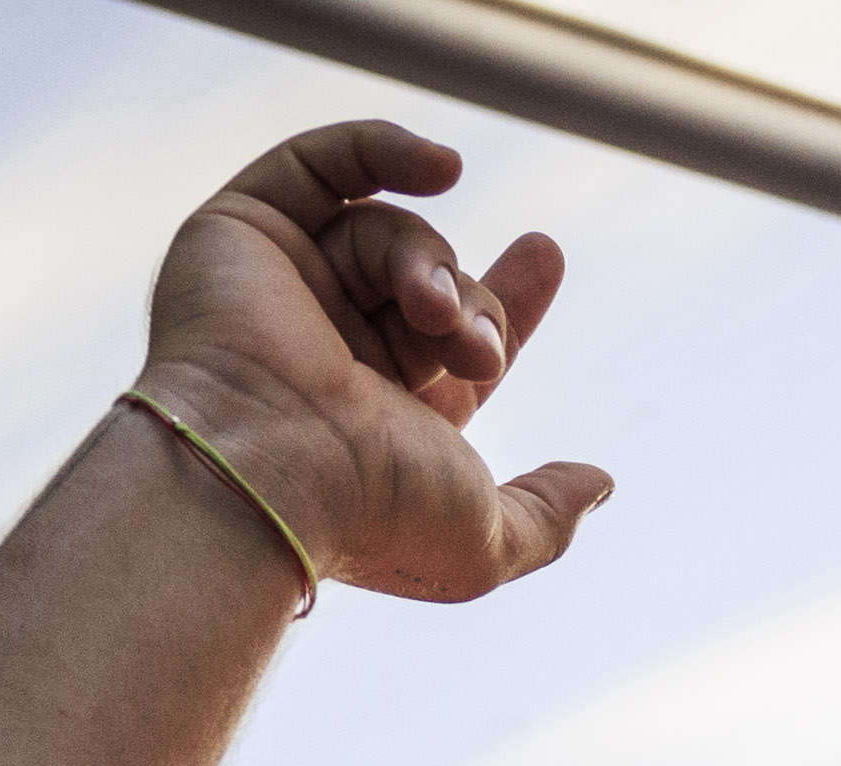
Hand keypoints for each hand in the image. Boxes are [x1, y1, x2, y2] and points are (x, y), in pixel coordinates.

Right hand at [132, 123, 612, 603]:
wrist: (265, 472)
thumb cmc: (370, 514)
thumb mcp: (486, 542)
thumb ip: (546, 517)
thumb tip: (598, 485)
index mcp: (384, 414)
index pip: (458, 336)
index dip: (508, 300)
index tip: (545, 257)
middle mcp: (331, 349)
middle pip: (436, 283)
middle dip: (476, 309)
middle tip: (472, 350)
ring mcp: (286, 287)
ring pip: (390, 235)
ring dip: (428, 266)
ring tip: (432, 317)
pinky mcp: (242, 231)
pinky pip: (320, 164)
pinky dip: (383, 149)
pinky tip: (445, 167)